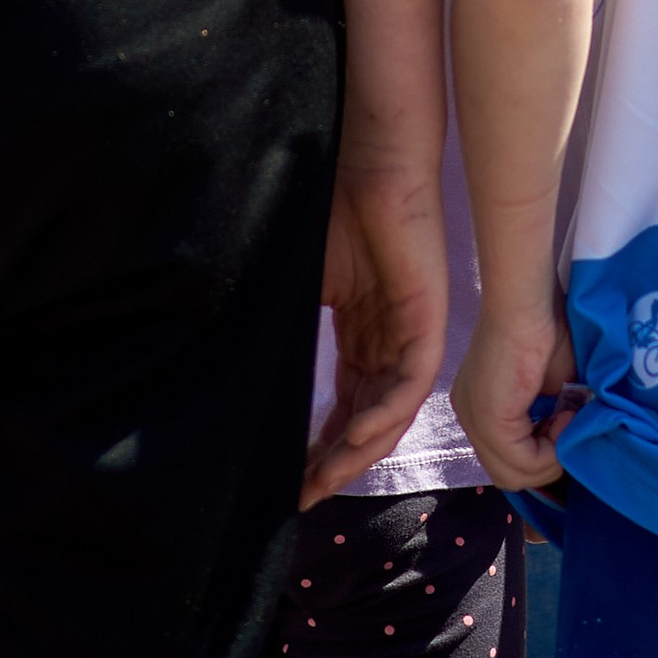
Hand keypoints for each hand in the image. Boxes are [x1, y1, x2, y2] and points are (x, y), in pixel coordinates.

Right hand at [304, 155, 450, 508]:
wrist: (368, 161)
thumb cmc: (330, 212)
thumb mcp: (298, 287)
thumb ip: (282, 333)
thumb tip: (230, 380)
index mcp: (359, 335)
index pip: (342, 407)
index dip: (317, 448)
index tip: (286, 482)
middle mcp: (387, 342)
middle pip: (365, 421)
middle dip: (332, 464)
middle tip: (298, 496)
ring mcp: (410, 333)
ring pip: (389, 413)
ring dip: (355, 453)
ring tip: (319, 480)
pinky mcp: (427, 320)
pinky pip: (410, 383)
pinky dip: (381, 415)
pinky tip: (352, 440)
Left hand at [453, 297, 578, 492]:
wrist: (530, 298)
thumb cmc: (546, 325)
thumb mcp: (555, 385)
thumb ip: (556, 417)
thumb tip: (576, 444)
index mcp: (482, 408)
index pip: (507, 459)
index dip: (543, 454)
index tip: (567, 423)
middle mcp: (470, 418)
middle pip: (508, 474)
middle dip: (547, 462)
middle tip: (568, 426)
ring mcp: (474, 421)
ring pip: (512, 475)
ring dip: (551, 457)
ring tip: (568, 418)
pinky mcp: (488, 421)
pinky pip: (521, 462)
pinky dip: (551, 449)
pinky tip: (565, 415)